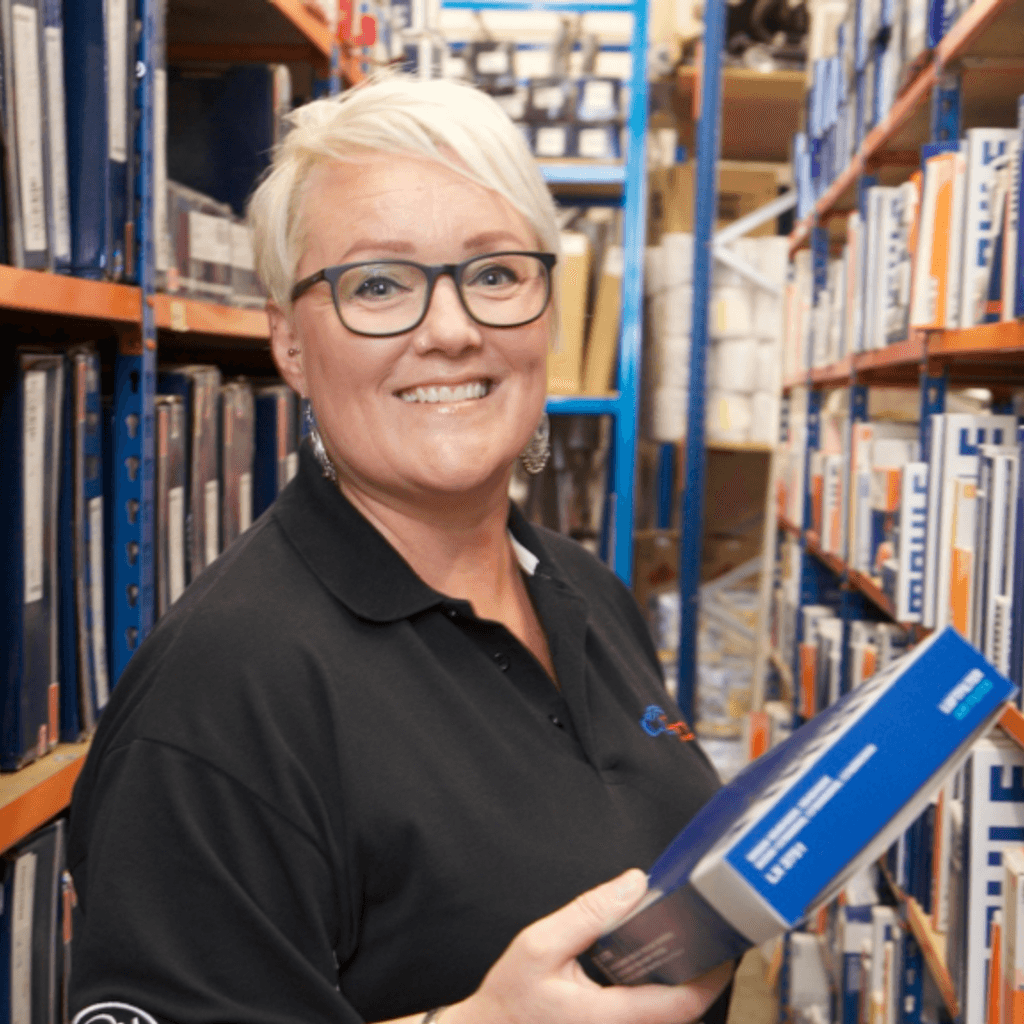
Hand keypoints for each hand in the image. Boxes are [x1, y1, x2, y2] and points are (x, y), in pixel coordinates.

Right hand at [447, 870, 734, 1023]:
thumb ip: (588, 913)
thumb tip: (634, 884)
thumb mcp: (540, 945)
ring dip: (682, 981)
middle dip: (701, 971)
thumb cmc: (511, 1000)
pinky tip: (654, 962)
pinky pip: (649, 1016)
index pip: (682, 1004)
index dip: (712, 976)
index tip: (725, 944)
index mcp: (610, 1017)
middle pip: (682, 1010)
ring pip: (667, 1015)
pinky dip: (660, 990)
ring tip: (687, 939)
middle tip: (709, 930)